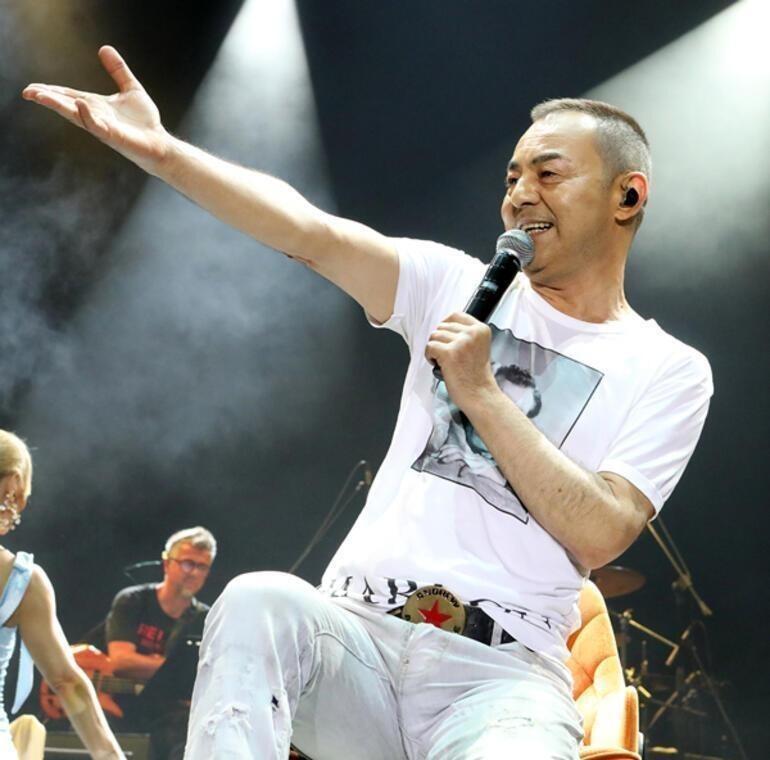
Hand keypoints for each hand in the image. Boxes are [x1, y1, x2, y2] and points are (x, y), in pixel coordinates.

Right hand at [22, 46, 169, 173]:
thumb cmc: (145, 122)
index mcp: (96, 105)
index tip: (32, 88)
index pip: (69, 96)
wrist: (160, 143)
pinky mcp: (114, 136)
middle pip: (67, 106)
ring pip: (77, 116)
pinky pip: (97, 125)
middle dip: (48, 99)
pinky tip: (79, 104)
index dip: (51, 91)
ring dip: (59, 106)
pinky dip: (87, 115)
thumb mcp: (131, 89)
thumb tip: (104, 48)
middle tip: (28, 93)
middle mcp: (96, 116)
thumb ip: (118, 70)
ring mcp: (103, 127)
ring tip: (41, 96)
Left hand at [425, 312, 496, 408]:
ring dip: (434, 348)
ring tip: (442, 361)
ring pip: (434, 336)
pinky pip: (429, 347)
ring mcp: (461, 342)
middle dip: (440, 340)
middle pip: (442, 326)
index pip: (455, 315)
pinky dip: (429, 356)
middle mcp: (472, 333)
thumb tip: (443, 328)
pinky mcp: (449, 353)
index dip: (446, 325)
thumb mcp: (478, 347)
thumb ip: (466, 335)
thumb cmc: (477, 376)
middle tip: (446, 355)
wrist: (480, 395)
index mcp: (481, 329)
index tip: (445, 336)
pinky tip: (438, 364)